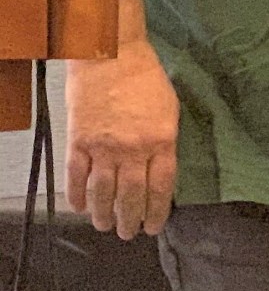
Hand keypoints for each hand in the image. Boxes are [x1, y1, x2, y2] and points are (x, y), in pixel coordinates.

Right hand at [66, 43, 178, 237]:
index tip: (154, 226)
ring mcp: (103, 147)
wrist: (111, 56)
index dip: (157, 211)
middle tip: (129, 234)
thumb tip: (160, 171)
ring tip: (106, 226)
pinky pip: (76, 176)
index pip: (160, 187)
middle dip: (130, 219)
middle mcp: (133, 149)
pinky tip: (80, 207)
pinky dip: (77, 195)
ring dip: (103, 213)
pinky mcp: (78, 142)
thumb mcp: (169, 110)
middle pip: (131, 195)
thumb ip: (164, 142)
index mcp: (162, 140)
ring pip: (102, 192)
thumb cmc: (146, 78)